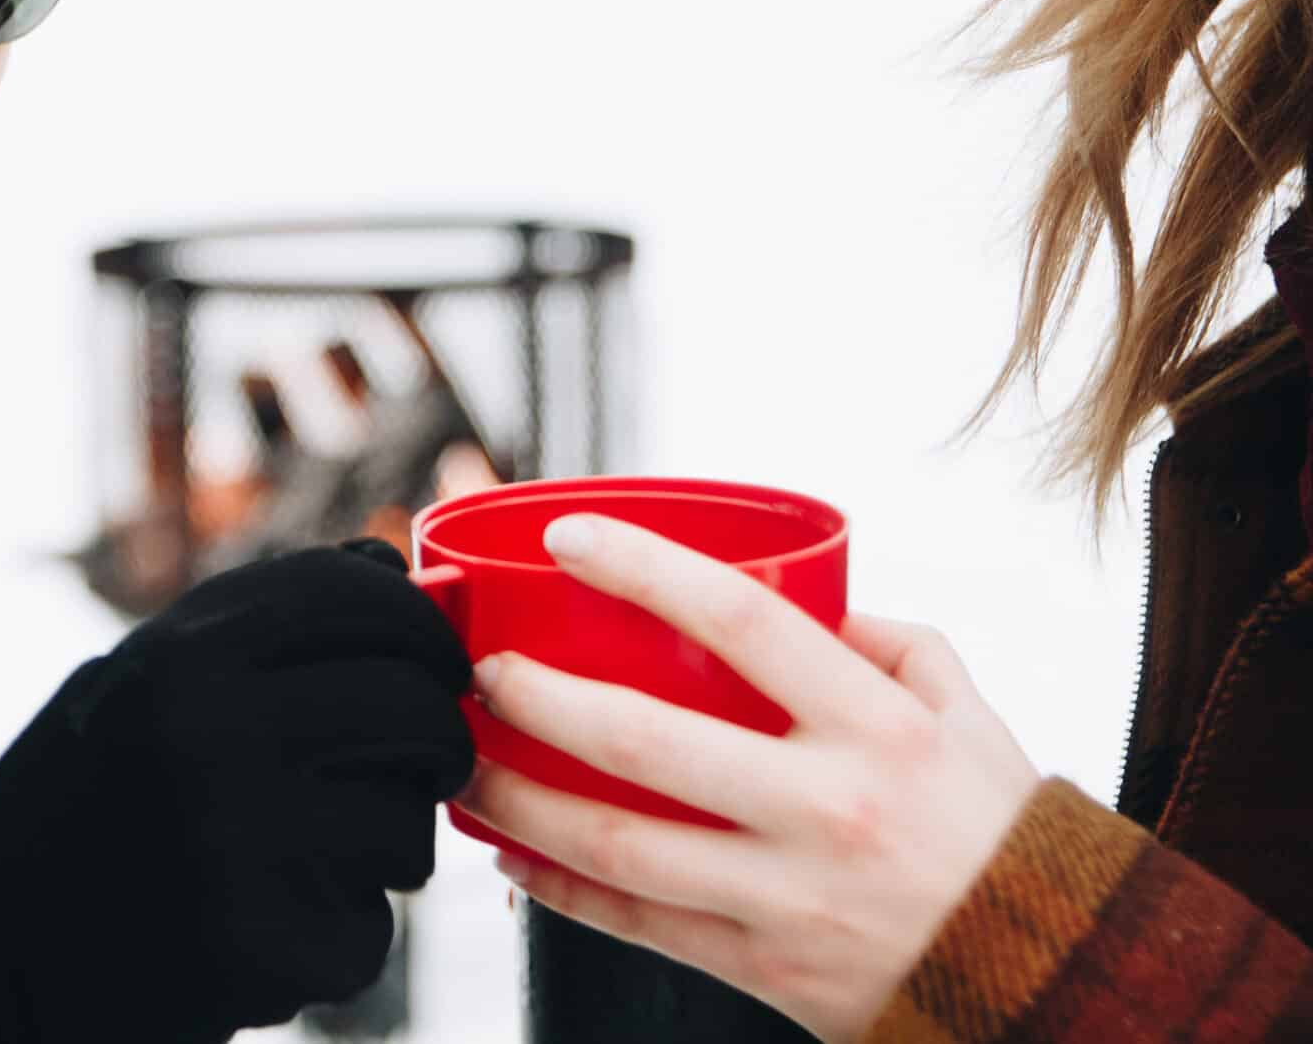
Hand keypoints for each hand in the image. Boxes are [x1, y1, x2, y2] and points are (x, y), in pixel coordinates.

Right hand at [0, 539, 475, 1043]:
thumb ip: (251, 629)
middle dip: (439, 740)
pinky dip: (334, 942)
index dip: (418, 624)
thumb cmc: (64, 809)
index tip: (435, 664)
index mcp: (178, 653)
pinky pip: (365, 934)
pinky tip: (266, 931)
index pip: (355, 594)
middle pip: (408, 704)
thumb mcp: (130, 685)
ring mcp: (234, 840)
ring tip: (319, 860)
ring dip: (387, 849)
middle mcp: (208, 729)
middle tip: (425, 768)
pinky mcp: (255, 948)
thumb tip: (386, 563)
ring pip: (403, 826)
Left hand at [455, 511, 1038, 1043]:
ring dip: (518, 803)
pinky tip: (511, 854)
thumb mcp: (969, 714)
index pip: (737, 617)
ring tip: (462, 764)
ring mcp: (788, 895)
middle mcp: (827, 808)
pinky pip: (636, 924)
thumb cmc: (1001, 833)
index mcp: (875, 726)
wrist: (1059, 985)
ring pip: (617, 845)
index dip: (638, 567)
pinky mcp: (765, 969)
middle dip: (537, 699)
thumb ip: (888, 643)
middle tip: (482, 669)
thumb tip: (802, 593)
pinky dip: (558, 888)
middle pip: (643, 740)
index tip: (566, 535)